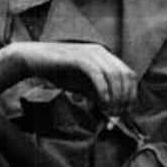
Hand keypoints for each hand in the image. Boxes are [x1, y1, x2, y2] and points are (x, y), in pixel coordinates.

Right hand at [12, 42, 136, 115]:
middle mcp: (101, 51)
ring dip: (115, 96)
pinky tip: (102, 103)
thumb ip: (98, 95)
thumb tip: (113, 112)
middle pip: (125, 75)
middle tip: (118, 114)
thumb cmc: (58, 73)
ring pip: (114, 75)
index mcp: (105, 56)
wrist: (34, 60)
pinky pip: (97, 74)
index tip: (127, 111)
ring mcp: (90, 53)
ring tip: (110, 111)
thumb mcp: (83, 86)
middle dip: (125, 97)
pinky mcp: (79, 57)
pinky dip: (103, 90)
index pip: (129, 74)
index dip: (132, 94)